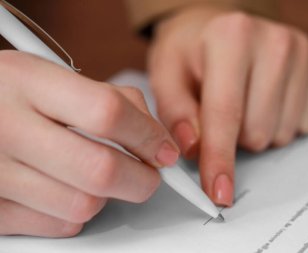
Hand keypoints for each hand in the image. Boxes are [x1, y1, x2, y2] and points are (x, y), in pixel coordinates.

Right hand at [0, 51, 178, 236]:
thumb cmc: (11, 94)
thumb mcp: (53, 76)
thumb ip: (113, 98)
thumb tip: (156, 138)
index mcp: (27, 83)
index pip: (107, 113)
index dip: (147, 135)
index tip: (163, 149)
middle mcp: (7, 128)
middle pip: (101, 170)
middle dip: (141, 179)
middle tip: (148, 175)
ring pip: (83, 205)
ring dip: (105, 195)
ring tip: (95, 174)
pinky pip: (59, 225)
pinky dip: (76, 212)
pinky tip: (67, 188)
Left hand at [149, 6, 307, 205]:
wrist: (218, 27)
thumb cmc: (190, 53)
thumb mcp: (167, 76)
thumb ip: (176, 113)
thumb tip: (194, 150)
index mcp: (230, 37)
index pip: (226, 114)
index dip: (220, 160)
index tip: (219, 193)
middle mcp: (274, 41)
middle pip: (257, 132)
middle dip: (234, 137)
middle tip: (222, 111)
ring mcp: (302, 53)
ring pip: (281, 133)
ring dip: (257, 130)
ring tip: (244, 101)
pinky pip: (304, 125)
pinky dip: (280, 122)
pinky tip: (266, 98)